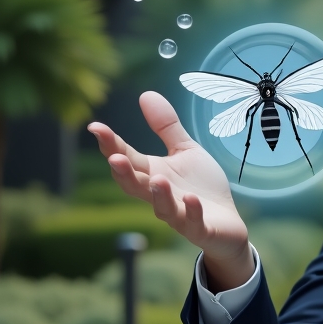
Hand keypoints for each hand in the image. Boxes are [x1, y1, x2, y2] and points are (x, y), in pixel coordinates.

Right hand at [87, 91, 253, 290]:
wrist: (227, 223)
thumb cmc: (201, 187)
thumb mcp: (185, 151)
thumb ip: (166, 128)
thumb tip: (145, 93)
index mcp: (153, 174)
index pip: (128, 158)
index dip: (111, 145)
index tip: (96, 127)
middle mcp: (160, 196)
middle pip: (135, 186)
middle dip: (124, 173)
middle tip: (115, 158)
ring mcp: (179, 215)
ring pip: (162, 208)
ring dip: (158, 195)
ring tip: (157, 180)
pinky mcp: (200, 229)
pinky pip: (193, 223)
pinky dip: (191, 212)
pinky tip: (191, 200)